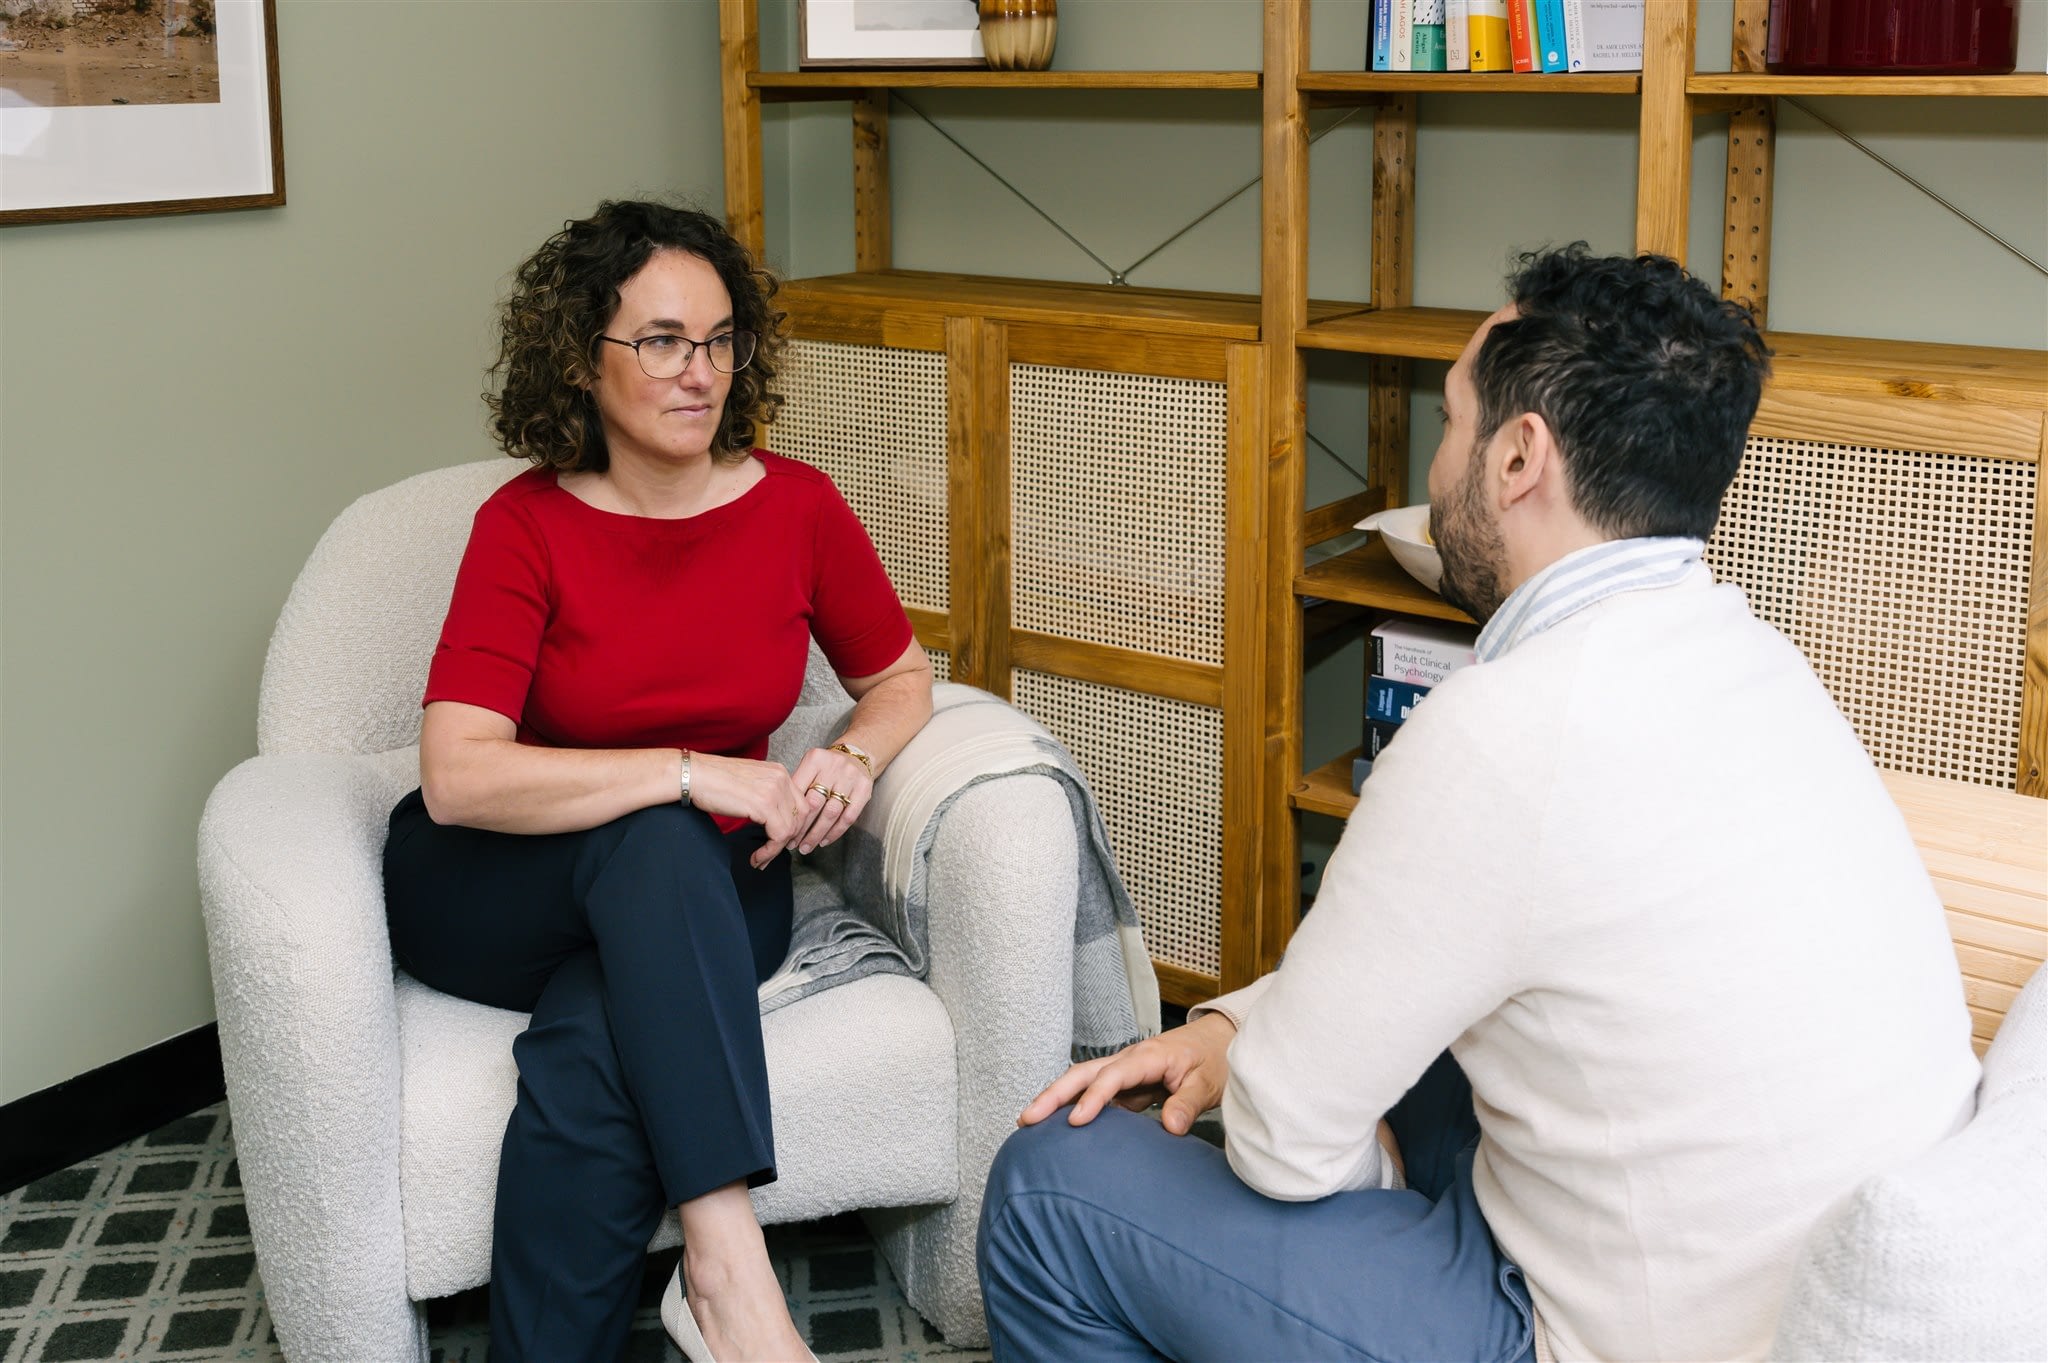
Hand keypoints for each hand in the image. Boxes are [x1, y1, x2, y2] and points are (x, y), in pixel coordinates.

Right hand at [686, 753, 808, 868]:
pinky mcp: (764, 805)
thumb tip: (774, 819)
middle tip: (773, 853)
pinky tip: (757, 857)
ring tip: (761, 859)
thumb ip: (767, 794)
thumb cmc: (714, 781)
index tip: (782, 841)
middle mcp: (781, 778)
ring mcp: (774, 791)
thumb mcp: (750, 782)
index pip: (801, 803)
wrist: (695, 775)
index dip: (795, 826)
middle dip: (790, 839)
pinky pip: (778, 836)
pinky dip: (769, 852)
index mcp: (779, 771)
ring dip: (777, 850)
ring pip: (791, 828)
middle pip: (802, 816)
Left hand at [786, 745, 874, 856]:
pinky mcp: (864, 790)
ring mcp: (850, 779)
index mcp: (815, 759)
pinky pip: (848, 817)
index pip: (798, 789)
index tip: (782, 828)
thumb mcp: (810, 765)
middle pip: (814, 803)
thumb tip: (781, 813)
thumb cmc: (828, 765)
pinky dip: (835, 832)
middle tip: (791, 843)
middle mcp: (834, 767)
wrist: (858, 755)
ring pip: (831, 813)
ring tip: (805, 847)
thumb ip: (798, 784)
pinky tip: (824, 841)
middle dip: (801, 827)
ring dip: (816, 834)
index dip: (789, 811)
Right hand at [1018, 1013, 1235, 1135]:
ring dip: (1055, 1099)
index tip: (1076, 1122)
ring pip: (1082, 1081)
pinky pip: (1093, 1093)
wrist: (1217, 1042)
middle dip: (1053, 1094)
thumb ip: (1189, 1103)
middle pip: (1082, 1073)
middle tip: (1027, 1119)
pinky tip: (1057, 1127)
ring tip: (1028, 1123)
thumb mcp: (1209, 1082)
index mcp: (1147, 1057)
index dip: (1093, 1098)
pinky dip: (1072, 1105)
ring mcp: (1123, 1071)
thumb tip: (1171, 1128)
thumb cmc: (1213, 1059)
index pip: (1113, 1076)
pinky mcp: (1125, 1085)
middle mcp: (1128, 1059)